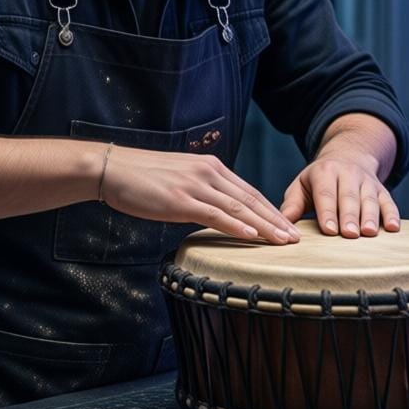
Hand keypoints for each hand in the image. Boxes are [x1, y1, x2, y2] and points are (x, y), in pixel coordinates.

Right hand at [101, 147, 299, 243]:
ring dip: (264, 226)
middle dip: (276, 220)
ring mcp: (196, 185)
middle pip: (250, 199)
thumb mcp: (179, 180)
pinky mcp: (181, 199)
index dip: (270, 210)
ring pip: (239, 208)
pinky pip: (215, 214)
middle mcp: (209, 172)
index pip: (248, 191)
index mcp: (210, 167)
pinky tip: (252, 236)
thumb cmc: (142, 178)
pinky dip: (236, 226)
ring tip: (283, 242)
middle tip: (296, 238)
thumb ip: (200, 191)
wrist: (112, 167)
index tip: (287, 226)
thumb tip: (214, 212)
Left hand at [280, 154, 400, 237]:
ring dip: (371, 216)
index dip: (328, 212)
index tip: (329, 230)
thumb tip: (282, 224)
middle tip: (349, 234)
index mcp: (325, 172)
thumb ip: (292, 204)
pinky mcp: (382, 189)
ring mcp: (367, 181)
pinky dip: (392, 214)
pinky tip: (393, 228)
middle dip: (350, 216)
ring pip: (370, 199)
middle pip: (349, 197)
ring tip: (369, 233)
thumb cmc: (319, 180)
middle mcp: (348, 173)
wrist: (348, 155)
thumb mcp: (302, 185)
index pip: (326, 194)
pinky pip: (389, 201)